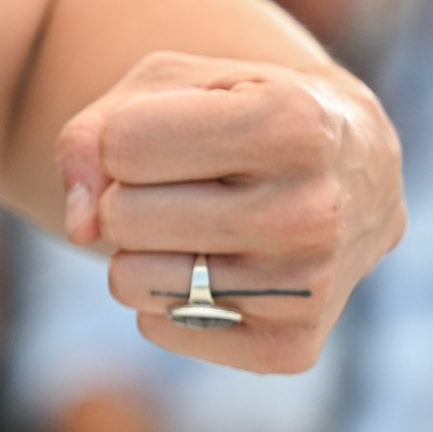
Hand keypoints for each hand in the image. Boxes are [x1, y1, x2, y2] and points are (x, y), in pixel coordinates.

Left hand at [62, 53, 403, 374]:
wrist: (354, 167)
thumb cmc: (237, 111)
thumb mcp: (167, 84)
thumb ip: (92, 134)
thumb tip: (79, 229)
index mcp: (291, 124)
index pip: (121, 146)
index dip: (126, 135)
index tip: (177, 130)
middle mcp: (312, 212)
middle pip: (121, 217)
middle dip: (129, 195)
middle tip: (188, 183)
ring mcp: (308, 287)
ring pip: (131, 281)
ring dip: (141, 251)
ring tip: (201, 223)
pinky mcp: (292, 347)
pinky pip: (157, 327)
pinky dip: (164, 298)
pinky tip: (219, 264)